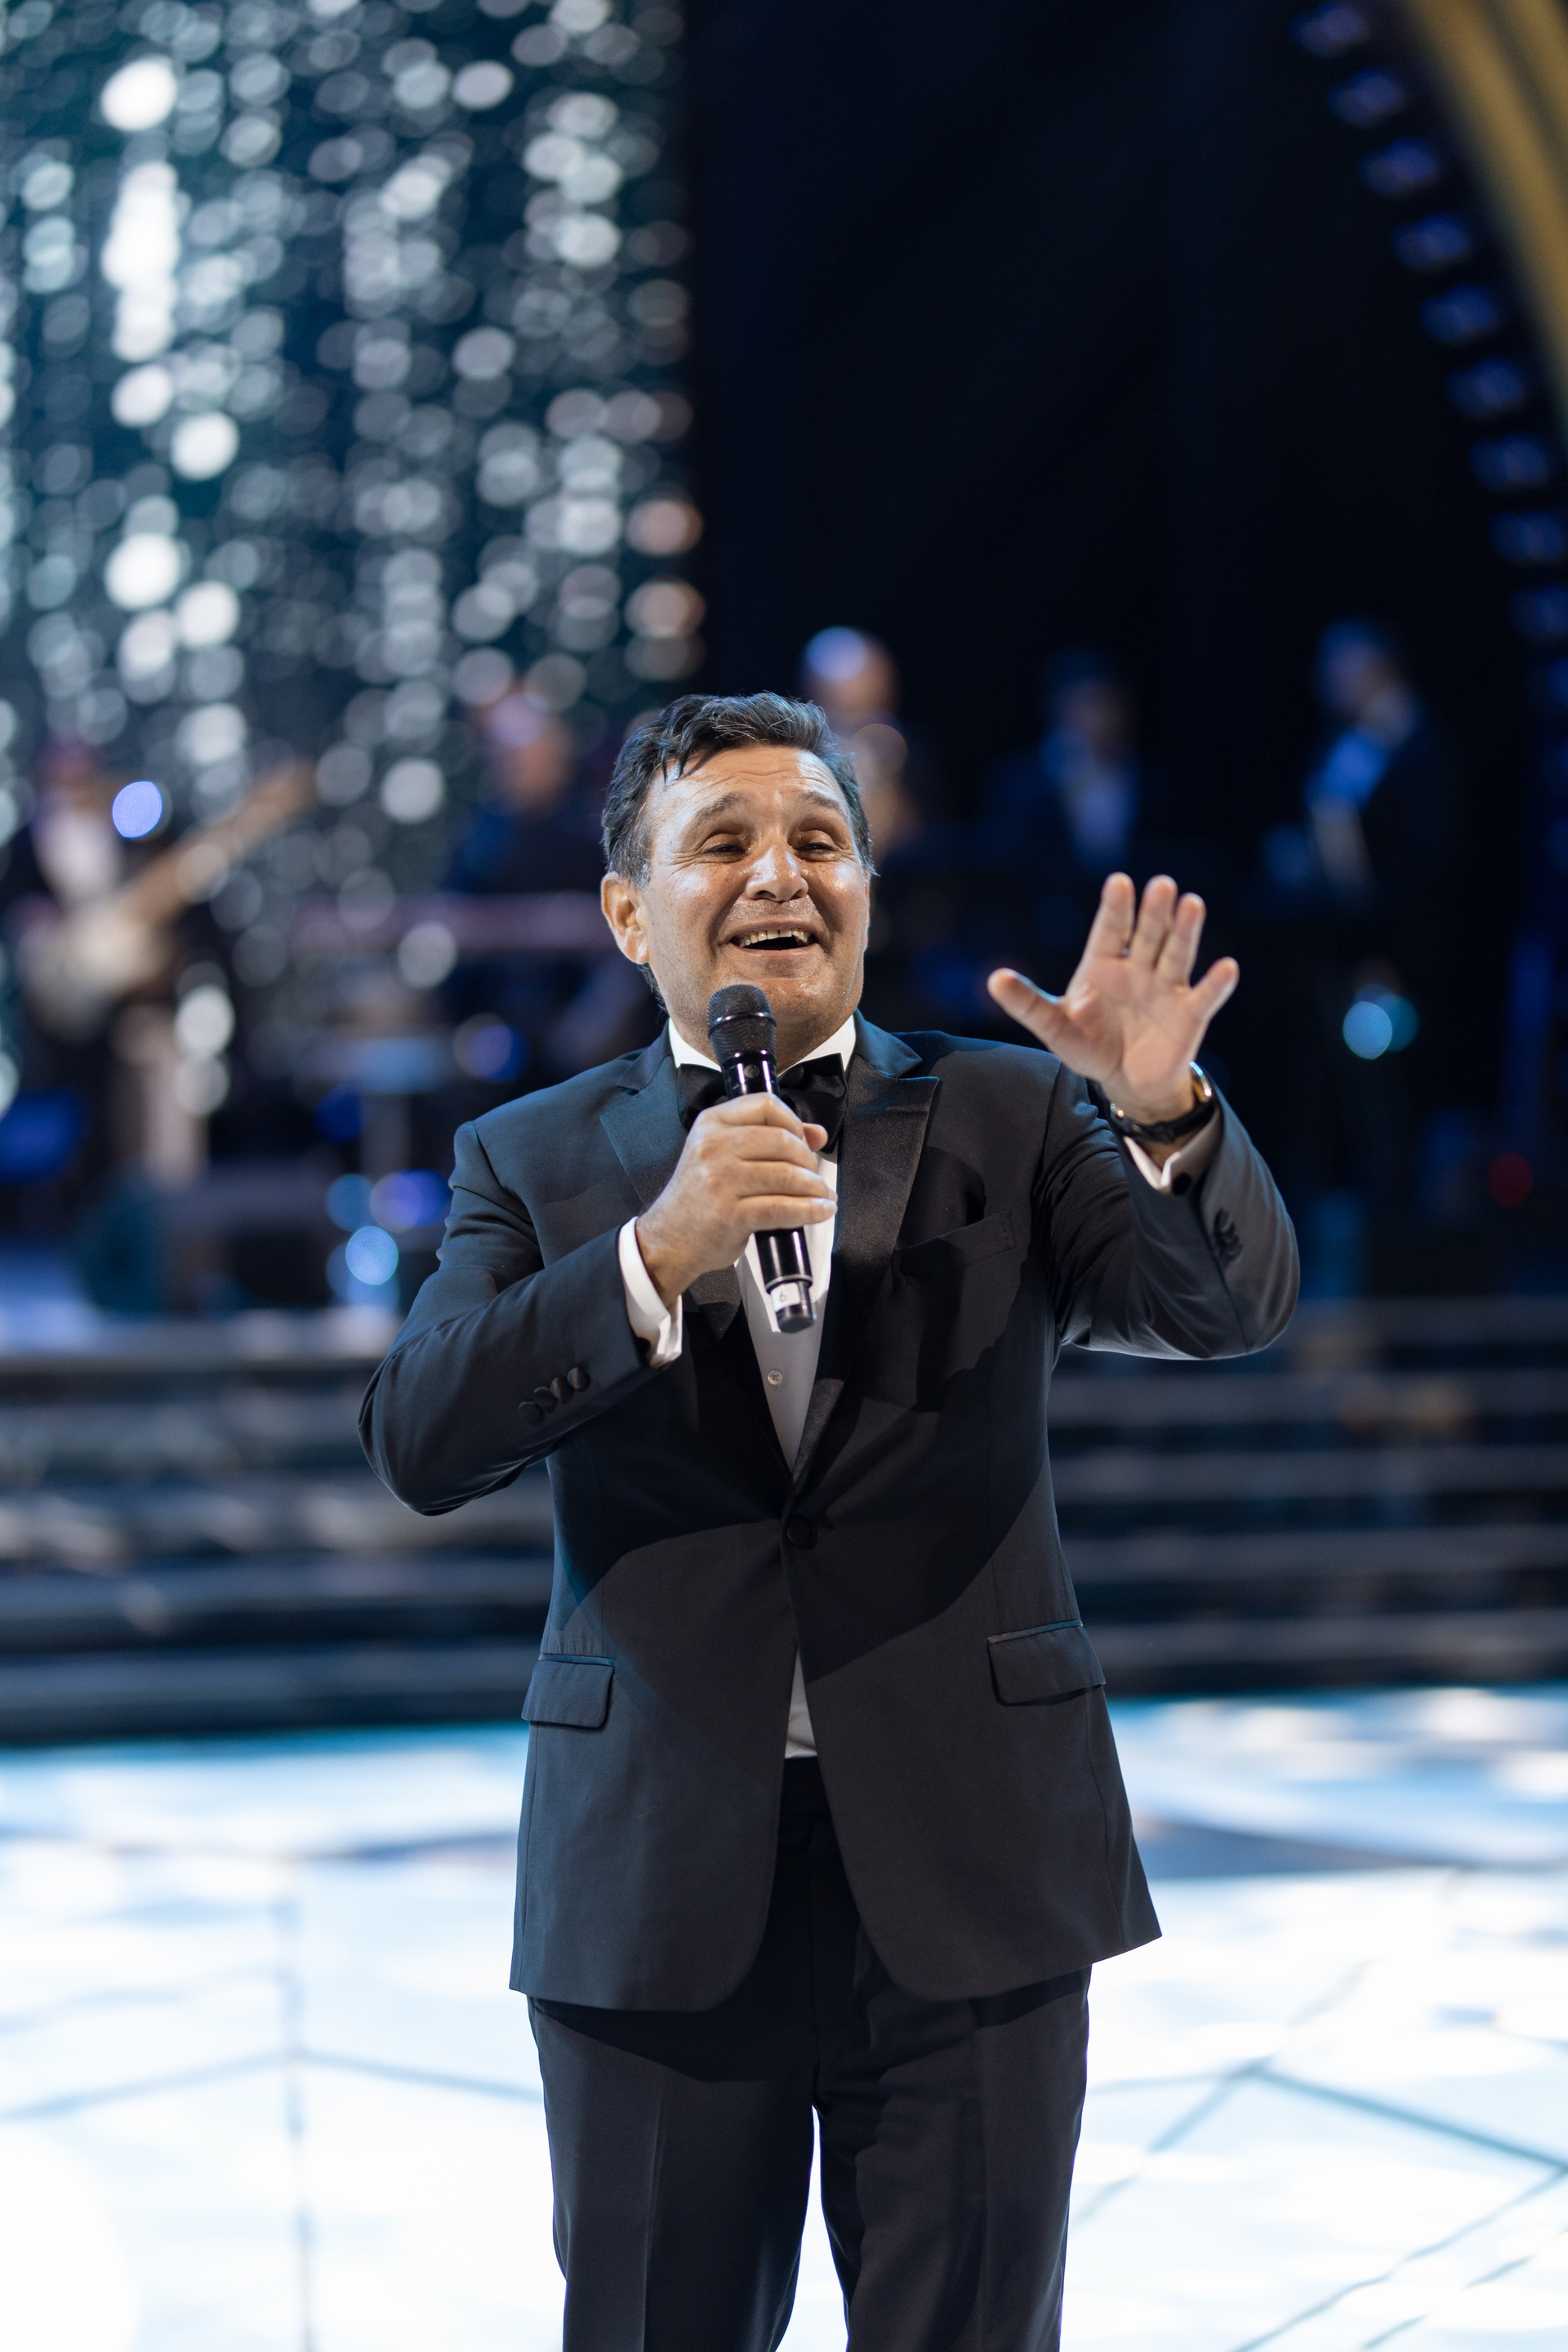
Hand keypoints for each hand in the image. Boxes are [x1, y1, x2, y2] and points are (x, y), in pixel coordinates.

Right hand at [635, 1096, 832, 1308]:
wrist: (669, 1239)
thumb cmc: (699, 1198)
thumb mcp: (721, 1156)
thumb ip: (767, 1138)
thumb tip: (817, 1133)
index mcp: (711, 1124)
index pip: (765, 1105)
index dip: (794, 1121)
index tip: (804, 1141)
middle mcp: (713, 1146)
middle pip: (782, 1140)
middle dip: (808, 1159)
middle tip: (814, 1175)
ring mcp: (720, 1180)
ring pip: (786, 1175)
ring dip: (814, 1187)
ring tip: (822, 1195)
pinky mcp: (730, 1214)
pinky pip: (781, 1208)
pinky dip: (809, 1210)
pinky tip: (820, 1210)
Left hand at [987, 873, 1237, 1122]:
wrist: (1125, 1081)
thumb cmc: (1089, 1045)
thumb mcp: (1054, 1027)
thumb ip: (1028, 1003)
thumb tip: (994, 979)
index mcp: (1103, 964)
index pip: (1109, 930)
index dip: (1115, 908)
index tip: (1119, 882)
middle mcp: (1138, 968)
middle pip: (1146, 935)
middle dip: (1153, 912)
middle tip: (1160, 885)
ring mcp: (1166, 988)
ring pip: (1176, 954)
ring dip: (1185, 931)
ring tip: (1192, 904)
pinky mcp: (1190, 1014)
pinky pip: (1205, 996)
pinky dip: (1216, 983)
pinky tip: (1226, 967)